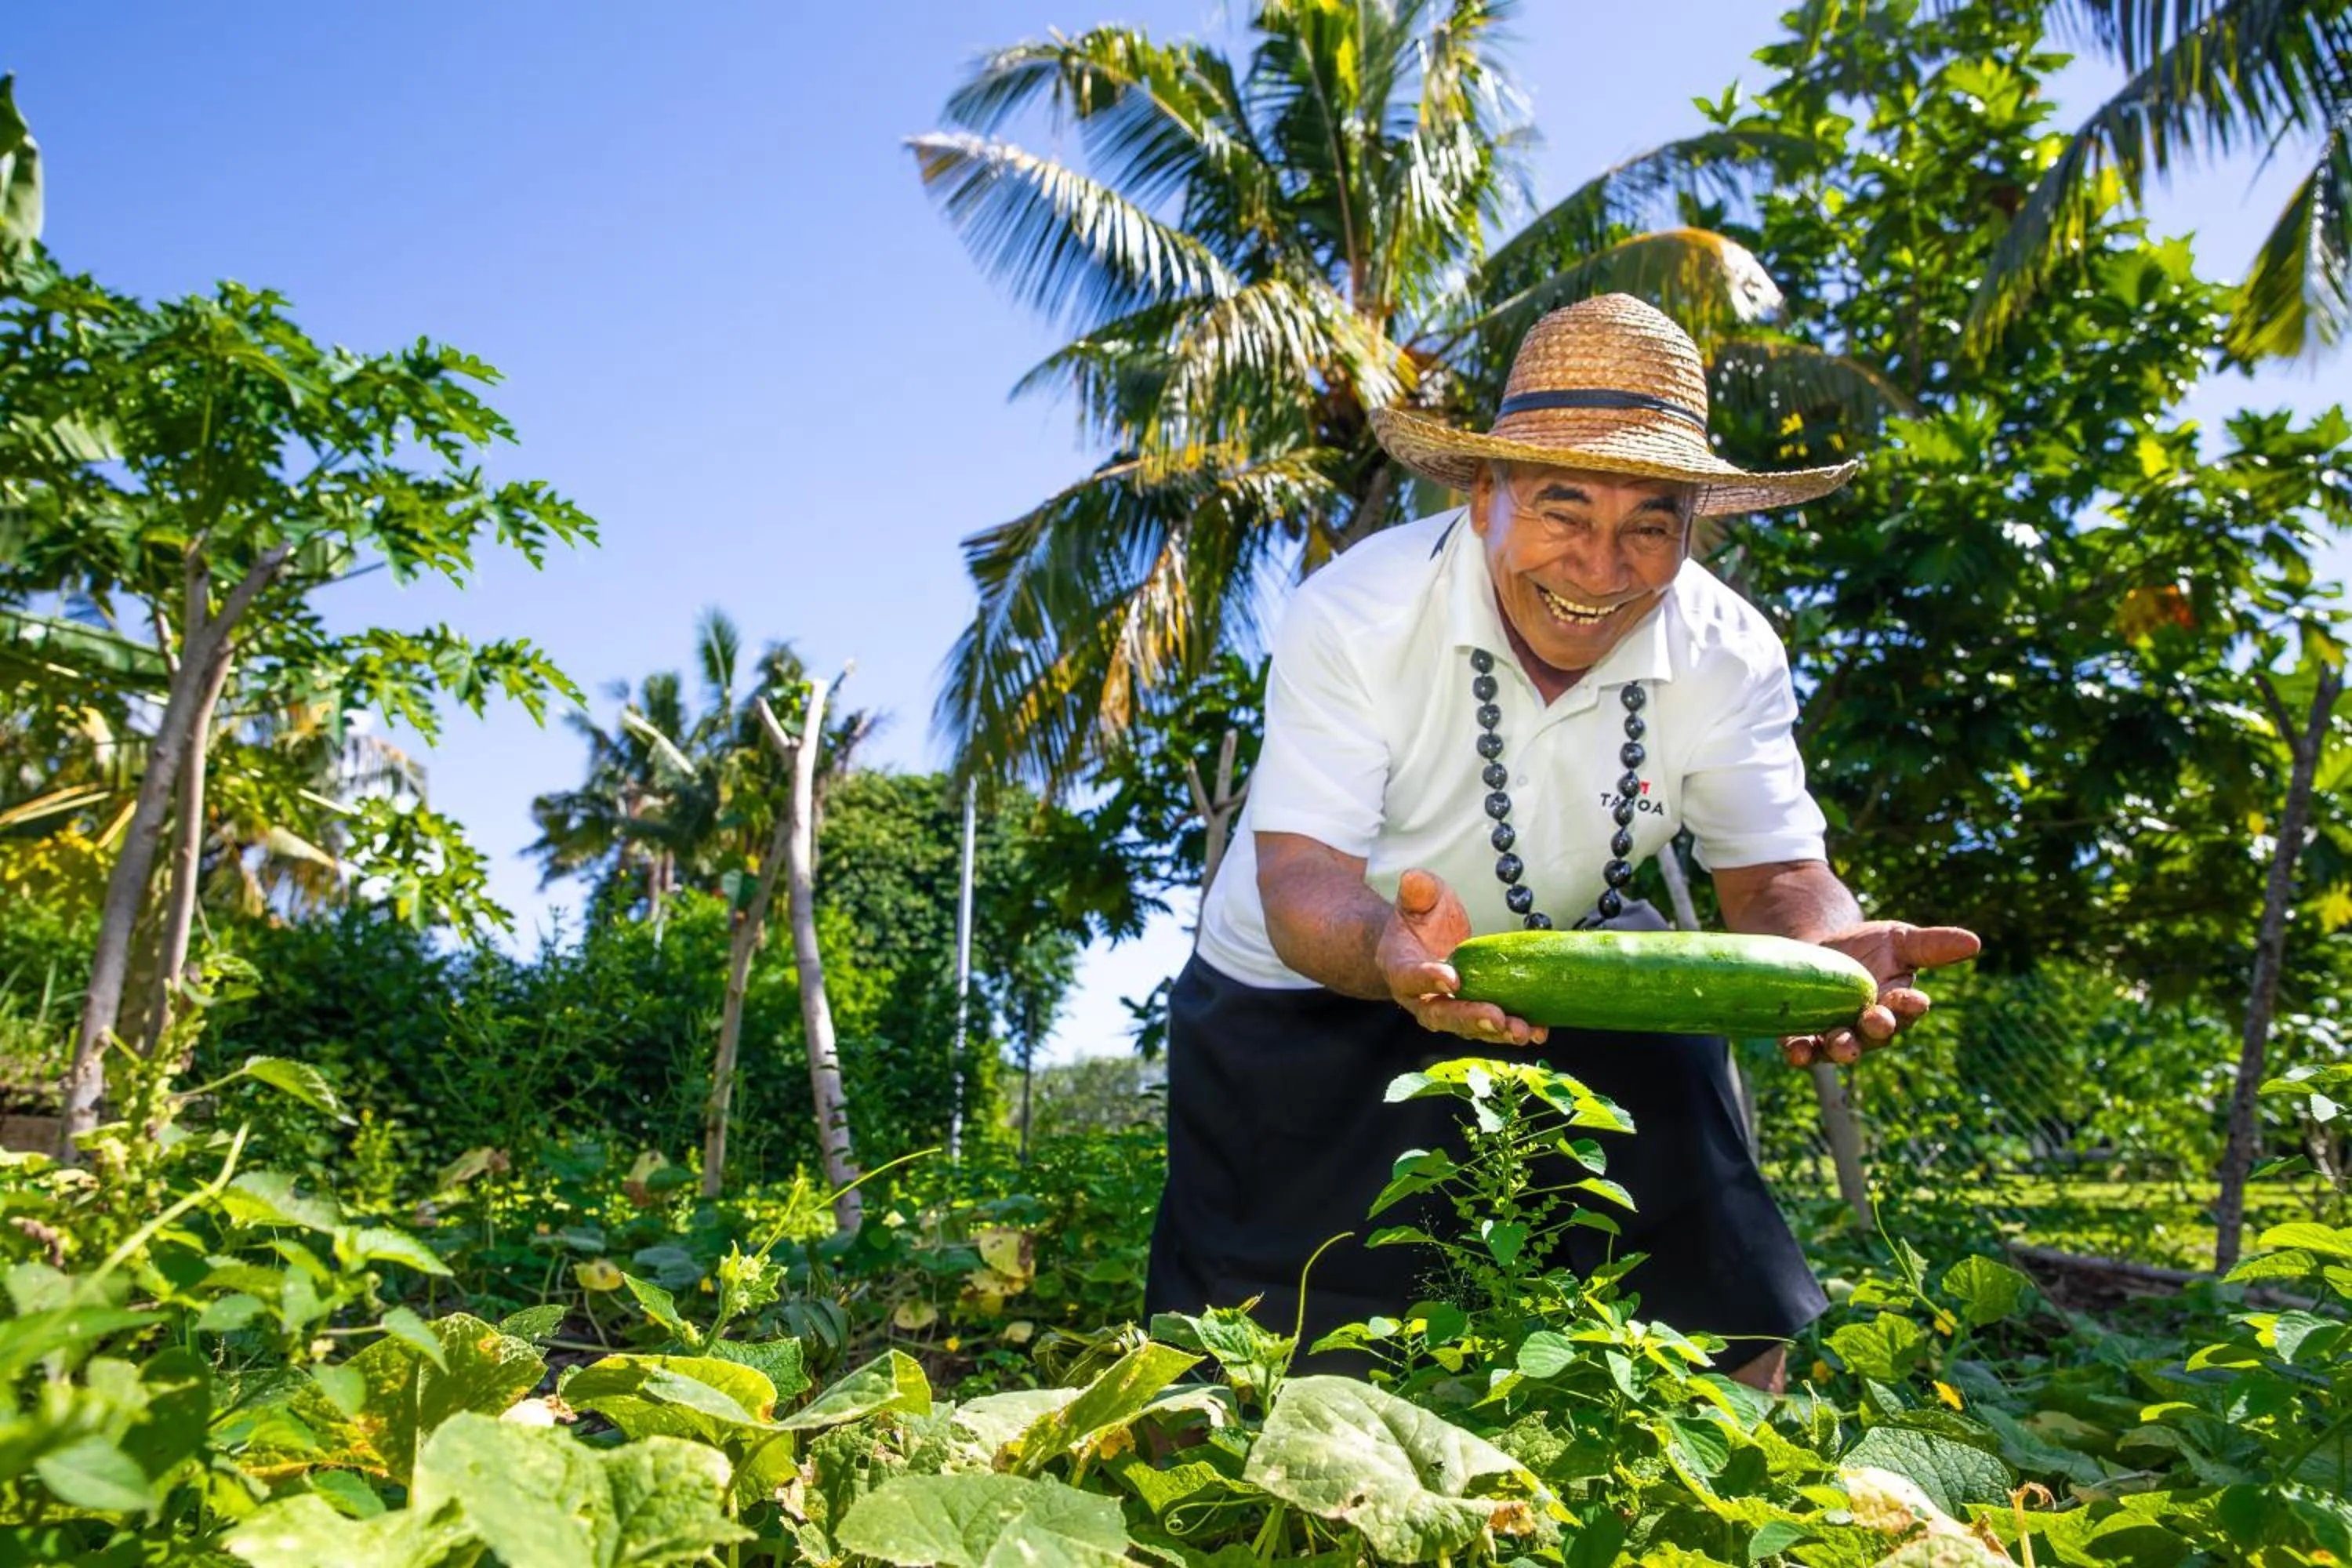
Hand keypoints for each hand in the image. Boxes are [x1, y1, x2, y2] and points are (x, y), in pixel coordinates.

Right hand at [1377, 868, 1549, 1047]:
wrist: (1419, 946)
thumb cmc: (1419, 920)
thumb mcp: (1416, 900)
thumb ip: (1417, 892)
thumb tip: (1415, 878)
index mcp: (1400, 968)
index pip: (1410, 976)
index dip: (1429, 979)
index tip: (1452, 979)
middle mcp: (1421, 998)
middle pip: (1441, 1015)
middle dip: (1471, 1017)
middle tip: (1497, 1017)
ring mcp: (1447, 1011)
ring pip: (1469, 1027)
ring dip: (1497, 1032)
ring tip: (1523, 1030)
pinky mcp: (1471, 1014)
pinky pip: (1490, 1028)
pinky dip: (1513, 1031)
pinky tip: (1539, 1031)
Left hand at [1781, 921, 1979, 1067]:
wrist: (1818, 945)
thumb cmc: (1867, 946)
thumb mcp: (1898, 940)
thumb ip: (1932, 945)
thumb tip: (1976, 942)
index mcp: (1897, 1006)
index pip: (1908, 1010)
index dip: (1910, 1006)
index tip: (1914, 999)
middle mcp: (1868, 1027)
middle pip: (1876, 1035)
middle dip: (1878, 1029)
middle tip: (1878, 1021)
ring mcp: (1836, 1033)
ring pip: (1842, 1048)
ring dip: (1843, 1048)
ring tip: (1841, 1044)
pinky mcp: (1804, 1035)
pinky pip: (1805, 1050)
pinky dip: (1802, 1053)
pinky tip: (1796, 1052)